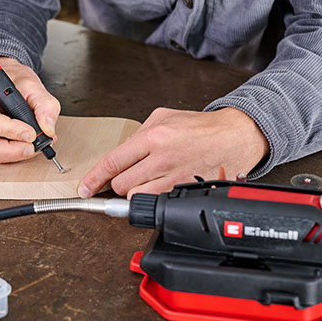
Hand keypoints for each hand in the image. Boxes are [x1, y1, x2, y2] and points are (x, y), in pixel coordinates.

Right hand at [0, 57, 60, 162]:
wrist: (2, 79)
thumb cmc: (11, 79)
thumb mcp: (32, 84)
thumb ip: (45, 105)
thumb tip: (47, 129)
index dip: (10, 131)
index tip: (31, 134)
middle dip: (10, 150)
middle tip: (32, 148)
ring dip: (9, 154)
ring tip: (29, 147)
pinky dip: (5, 153)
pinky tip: (19, 147)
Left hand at [77, 107, 268, 197]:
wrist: (235, 136)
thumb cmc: (201, 127)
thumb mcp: (163, 117)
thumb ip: (138, 134)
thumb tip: (121, 153)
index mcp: (153, 136)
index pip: (113, 162)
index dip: (94, 179)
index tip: (86, 188)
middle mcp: (162, 158)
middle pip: (121, 184)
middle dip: (118, 184)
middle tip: (127, 177)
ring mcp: (175, 177)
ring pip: (137, 197)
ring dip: (136, 192)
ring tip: (147, 181)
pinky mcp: (186, 191)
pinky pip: (157, 203)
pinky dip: (152, 199)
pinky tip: (159, 189)